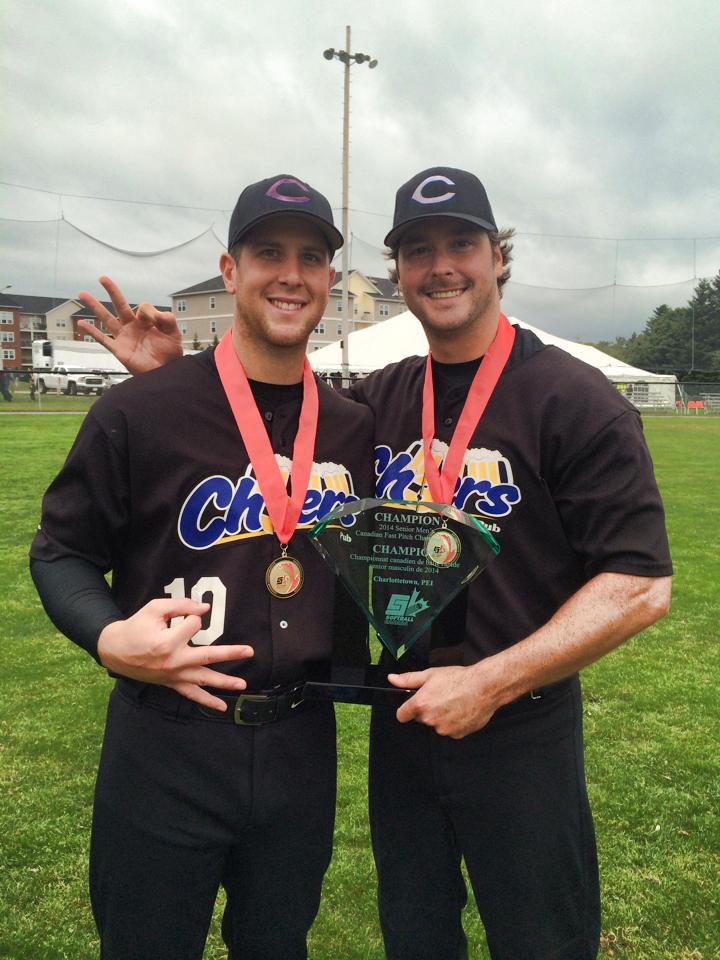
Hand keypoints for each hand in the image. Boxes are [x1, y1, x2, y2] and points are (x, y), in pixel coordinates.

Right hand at [77, 276, 182, 374]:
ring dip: (95, 306)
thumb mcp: (174, 333)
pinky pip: (103, 339)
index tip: (155, 322)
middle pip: (120, 305)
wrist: (165, 372)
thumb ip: (167, 319)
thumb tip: (148, 310)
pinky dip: (92, 331)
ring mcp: (124, 337)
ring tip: (83, 293)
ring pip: (107, 318)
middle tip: (102, 278)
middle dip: (112, 291)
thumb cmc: (170, 354)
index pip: (143, 307)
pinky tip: (81, 323)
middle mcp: (133, 326)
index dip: (149, 312)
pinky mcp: (119, 349)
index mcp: (147, 321)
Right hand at [97, 598, 253, 710]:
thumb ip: (181, 605)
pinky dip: (207, 701)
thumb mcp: (154, 608)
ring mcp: (173, 675)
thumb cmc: (136, 627)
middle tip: (250, 651)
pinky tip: (222, 707)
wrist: (115, 650)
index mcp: (166, 642)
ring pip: (203, 680)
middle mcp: (172, 661)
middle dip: (230, 653)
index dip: (191, 616)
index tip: (185, 614)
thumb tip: (205, 608)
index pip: (193, 625)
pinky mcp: (172, 682)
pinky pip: (192, 695)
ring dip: (224, 682)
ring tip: (243, 684)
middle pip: (207, 656)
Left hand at [389, 663, 501, 738]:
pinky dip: (454, 723)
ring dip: (441, 717)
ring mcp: (444, 729)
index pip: (402, 715)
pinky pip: (450, 730)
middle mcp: (430, 720)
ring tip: (454, 703)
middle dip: (427, 710)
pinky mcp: (457, 735)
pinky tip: (461, 710)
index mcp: (421, 705)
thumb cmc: (459, 679)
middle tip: (441, 697)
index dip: (406, 710)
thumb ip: (408, 679)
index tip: (412, 706)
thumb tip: (392, 679)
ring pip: (436, 725)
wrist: (484, 687)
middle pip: (421, 719)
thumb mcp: (430, 674)